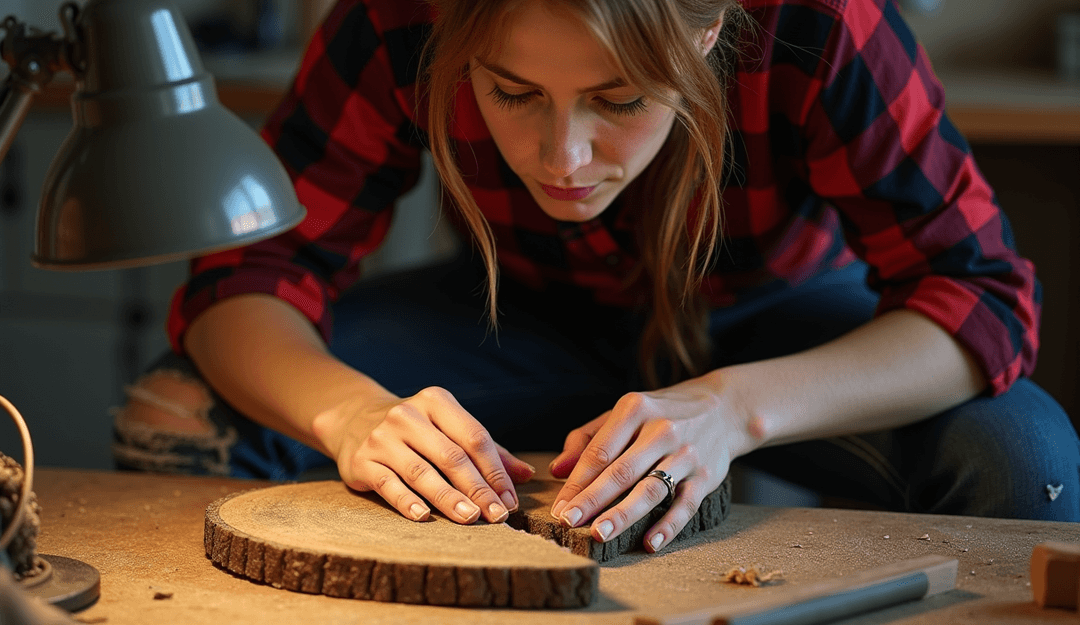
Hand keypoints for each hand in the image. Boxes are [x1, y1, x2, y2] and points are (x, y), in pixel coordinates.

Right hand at [313, 386, 534, 523]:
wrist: (354, 420)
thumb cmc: (417, 430)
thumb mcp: (450, 428)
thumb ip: (488, 451)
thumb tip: (525, 475)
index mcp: (436, 401)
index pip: (474, 437)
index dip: (495, 471)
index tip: (510, 500)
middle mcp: (407, 415)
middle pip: (451, 456)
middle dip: (477, 489)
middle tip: (496, 516)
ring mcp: (382, 438)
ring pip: (421, 472)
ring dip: (448, 498)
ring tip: (469, 518)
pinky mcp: (361, 461)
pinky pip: (388, 484)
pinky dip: (407, 502)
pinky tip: (424, 517)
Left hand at [548, 371, 758, 552]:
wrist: (723, 408)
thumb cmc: (661, 414)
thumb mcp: (624, 414)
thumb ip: (587, 439)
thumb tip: (557, 470)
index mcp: (634, 409)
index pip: (599, 451)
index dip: (577, 482)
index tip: (560, 508)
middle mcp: (661, 430)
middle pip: (621, 471)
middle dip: (592, 499)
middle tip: (569, 523)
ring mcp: (685, 454)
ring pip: (651, 489)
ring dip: (624, 514)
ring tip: (600, 533)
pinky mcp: (706, 476)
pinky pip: (685, 505)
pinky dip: (668, 525)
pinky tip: (650, 543)